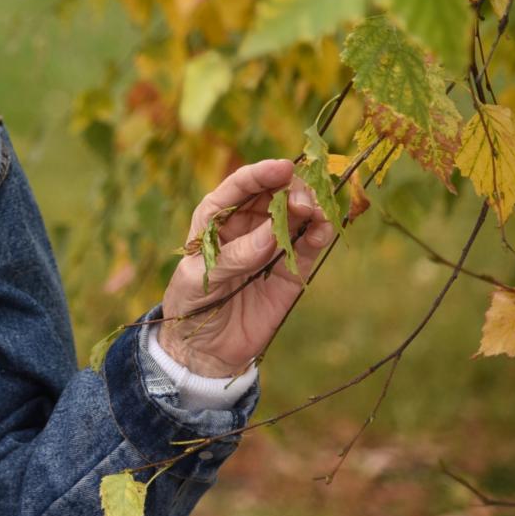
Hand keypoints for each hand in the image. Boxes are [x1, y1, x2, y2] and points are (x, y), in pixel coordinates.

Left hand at [159, 158, 337, 378]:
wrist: (206, 348)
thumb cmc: (191, 303)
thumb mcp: (201, 278)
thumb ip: (235, 256)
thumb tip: (272, 233)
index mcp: (216, 216)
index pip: (240, 185)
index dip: (261, 172)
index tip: (283, 167)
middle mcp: (247, 223)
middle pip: (276, 192)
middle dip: (292, 189)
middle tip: (302, 204)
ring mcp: (272, 243)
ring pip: (298, 214)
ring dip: (311, 207)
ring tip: (316, 214)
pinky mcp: (292, 267)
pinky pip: (310, 243)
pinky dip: (320, 232)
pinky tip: (324, 229)